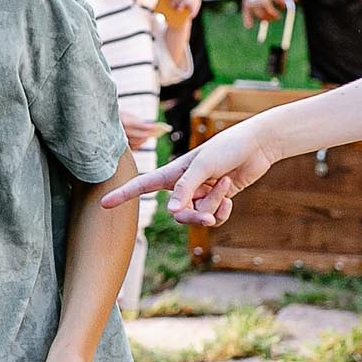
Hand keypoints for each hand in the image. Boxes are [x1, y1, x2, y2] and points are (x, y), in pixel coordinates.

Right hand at [104, 119, 277, 224]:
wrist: (257, 145)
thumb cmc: (227, 147)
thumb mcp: (203, 166)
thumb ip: (185, 188)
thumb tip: (170, 212)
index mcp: (174, 172)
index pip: (143, 185)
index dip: (124, 194)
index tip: (104, 203)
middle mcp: (184, 185)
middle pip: (177, 213)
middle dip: (193, 215)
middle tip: (208, 214)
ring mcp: (200, 193)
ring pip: (198, 215)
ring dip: (214, 205)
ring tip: (227, 184)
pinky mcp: (217, 200)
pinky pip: (213, 216)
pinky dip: (222, 210)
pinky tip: (231, 197)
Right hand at [241, 0, 292, 23]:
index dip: (282, 3)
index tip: (286, 4)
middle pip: (264, 4)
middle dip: (271, 13)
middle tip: (278, 16)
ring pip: (254, 8)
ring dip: (262, 16)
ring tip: (269, 19)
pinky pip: (245, 7)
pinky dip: (246, 17)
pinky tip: (249, 25)